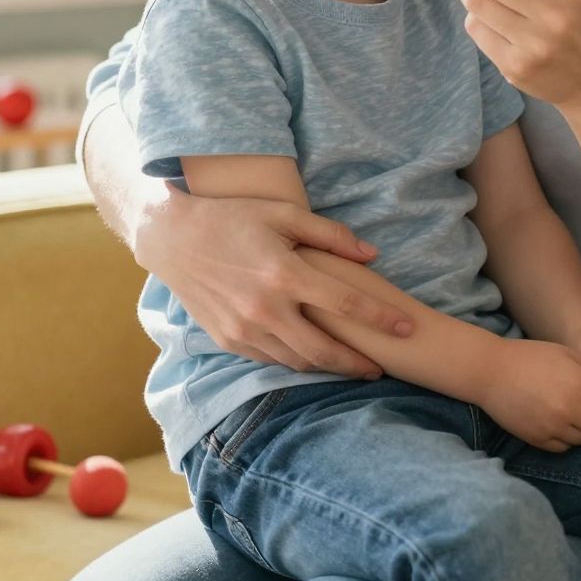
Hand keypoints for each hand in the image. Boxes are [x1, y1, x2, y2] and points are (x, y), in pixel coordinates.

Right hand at [133, 186, 411, 377]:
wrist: (172, 238)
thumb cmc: (232, 217)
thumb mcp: (283, 213)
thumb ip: (331, 235)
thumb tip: (372, 256)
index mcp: (284, 272)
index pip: (347, 304)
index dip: (382, 318)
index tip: (408, 327)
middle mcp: (265, 308)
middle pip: (325, 350)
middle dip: (358, 364)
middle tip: (382, 368)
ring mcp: (244, 329)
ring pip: (298, 362)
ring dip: (329, 368)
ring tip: (353, 366)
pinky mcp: (228, 340)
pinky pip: (271, 360)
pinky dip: (296, 362)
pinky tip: (313, 358)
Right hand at [481, 339, 580, 451]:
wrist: (490, 372)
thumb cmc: (531, 357)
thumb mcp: (567, 353)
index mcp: (578, 384)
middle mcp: (568, 409)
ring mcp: (552, 427)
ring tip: (570, 411)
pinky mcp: (538, 440)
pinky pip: (565, 447)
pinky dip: (565, 437)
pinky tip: (556, 421)